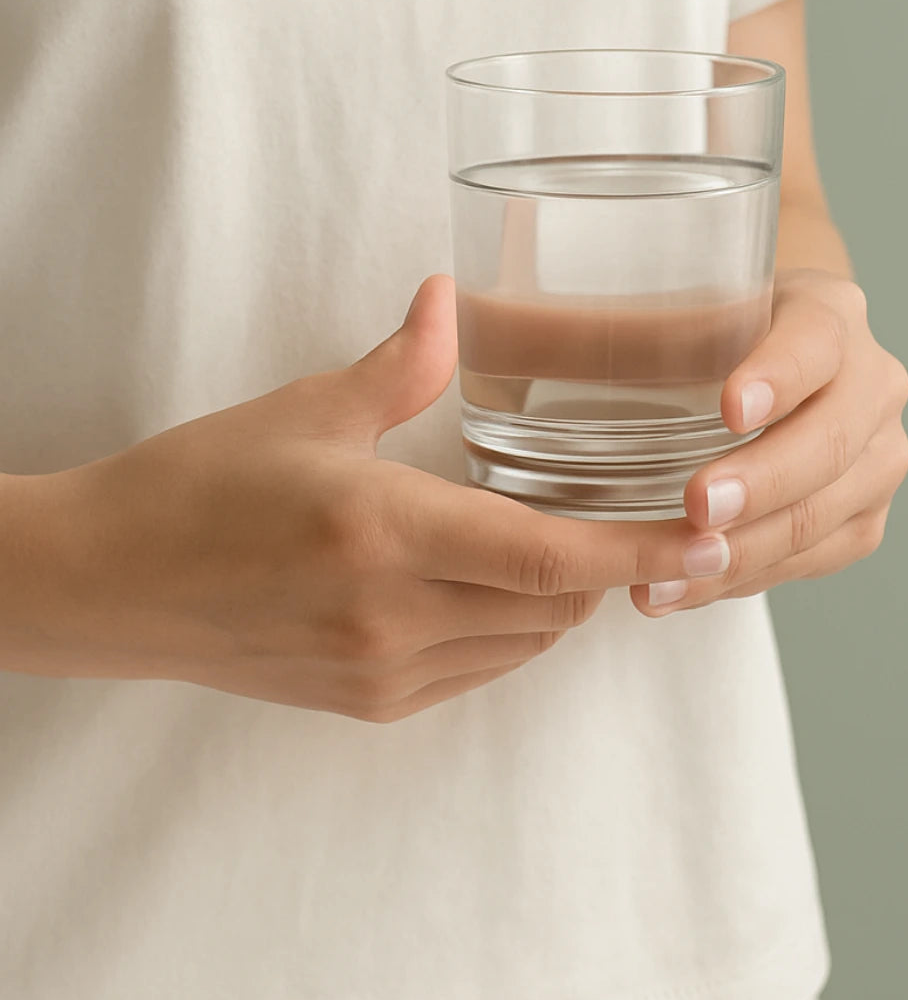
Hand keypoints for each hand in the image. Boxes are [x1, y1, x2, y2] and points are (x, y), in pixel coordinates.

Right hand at [9, 277, 716, 720]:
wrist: (108, 585)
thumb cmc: (197, 485)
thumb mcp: (304, 410)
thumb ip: (403, 364)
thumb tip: (451, 297)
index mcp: (384, 531)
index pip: (551, 559)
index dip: (642, 551)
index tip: (707, 539)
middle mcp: (392, 616)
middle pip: (555, 608)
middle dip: (611, 568)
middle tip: (639, 513)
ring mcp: (379, 671)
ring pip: (524, 645)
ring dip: (560, 599)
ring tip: (567, 542)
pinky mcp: (365, 702)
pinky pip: (477, 671)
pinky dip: (510, 629)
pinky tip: (495, 582)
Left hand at [629, 270, 907, 616]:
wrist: (771, 370)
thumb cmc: (715, 336)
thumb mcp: (687, 307)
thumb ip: (634, 324)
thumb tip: (515, 333)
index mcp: (831, 314)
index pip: (815, 343)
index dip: (777, 377)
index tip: (730, 408)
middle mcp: (874, 383)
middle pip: (829, 442)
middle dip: (760, 483)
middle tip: (696, 508)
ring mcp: (879, 457)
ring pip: (821, 515)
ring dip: (742, 552)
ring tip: (667, 575)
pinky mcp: (863, 518)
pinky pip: (809, 561)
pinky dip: (741, 580)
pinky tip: (681, 588)